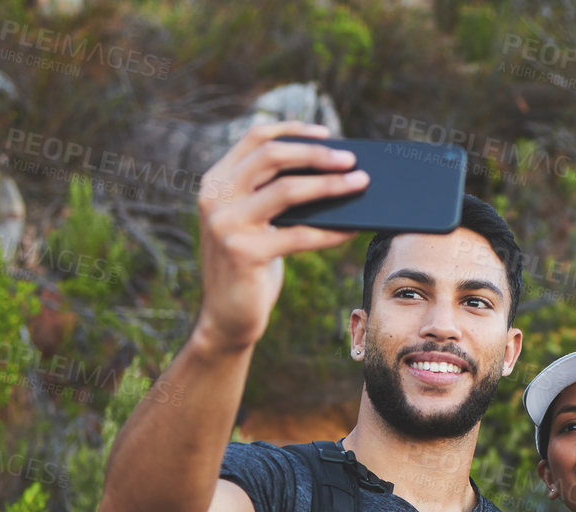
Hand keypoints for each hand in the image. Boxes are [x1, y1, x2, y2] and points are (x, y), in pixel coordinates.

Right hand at [190, 121, 366, 353]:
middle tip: (352, 160)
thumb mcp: (254, 223)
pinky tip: (353, 230)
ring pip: (287, 190)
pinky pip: (299, 235)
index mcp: (216, 181)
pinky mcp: (243, 253)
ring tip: (361, 184)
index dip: (293, 130)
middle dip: (317, 154)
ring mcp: (226, 224)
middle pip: (272, 156)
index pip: (255, 138)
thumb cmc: (250, 266)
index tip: (327, 133)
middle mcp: (215, 197)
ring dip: (330, 185)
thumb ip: (271, 195)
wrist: (226, 318)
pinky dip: (331, 232)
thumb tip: (331, 171)